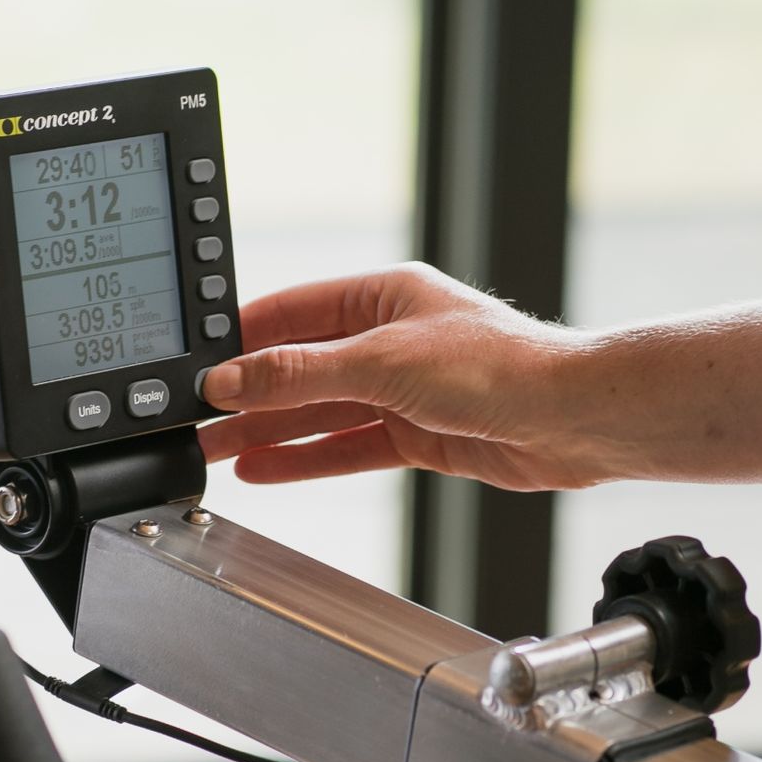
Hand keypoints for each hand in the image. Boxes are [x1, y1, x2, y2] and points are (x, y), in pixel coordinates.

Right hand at [199, 263, 608, 489]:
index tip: (195, 363)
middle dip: (247, 393)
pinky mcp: (419, 435)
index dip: (242, 338)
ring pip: (320, 411)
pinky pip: (347, 446)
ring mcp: (405, 389)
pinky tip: (263, 466)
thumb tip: (233, 380)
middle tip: (190, 417)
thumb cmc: (500, 366)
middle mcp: (392, 338)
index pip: (294, 311)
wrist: (570, 419)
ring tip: (210, 449)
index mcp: (384, 295)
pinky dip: (306, 458)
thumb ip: (301, 375)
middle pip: (301, 366)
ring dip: (267, 430)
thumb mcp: (382, 362)